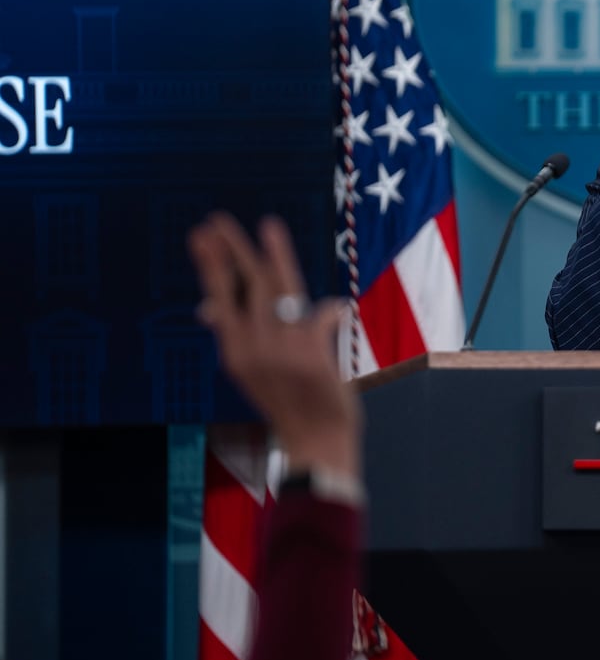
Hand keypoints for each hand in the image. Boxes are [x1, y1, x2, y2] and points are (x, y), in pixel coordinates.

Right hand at [188, 213, 361, 474]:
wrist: (314, 440)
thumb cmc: (286, 402)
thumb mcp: (250, 372)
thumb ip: (236, 337)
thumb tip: (207, 309)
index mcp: (234, 352)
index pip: (221, 298)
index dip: (213, 266)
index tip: (202, 236)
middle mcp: (253, 348)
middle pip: (246, 286)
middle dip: (233, 248)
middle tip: (219, 220)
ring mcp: (283, 349)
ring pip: (280, 289)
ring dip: (276, 255)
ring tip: (266, 226)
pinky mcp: (312, 354)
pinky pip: (322, 314)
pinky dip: (330, 311)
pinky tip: (337, 306)